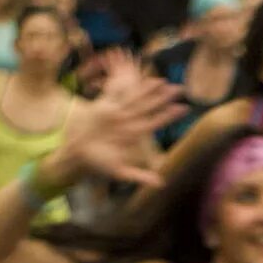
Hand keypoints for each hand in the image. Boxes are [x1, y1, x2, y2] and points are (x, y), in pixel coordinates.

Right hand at [50, 68, 181, 186]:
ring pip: (136, 98)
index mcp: (133, 135)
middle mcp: (128, 122)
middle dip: (164, 98)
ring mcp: (117, 114)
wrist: (78, 152)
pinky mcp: (105, 107)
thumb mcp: (119, 171)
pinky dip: (125, 85)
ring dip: (149, 89)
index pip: (155, 123)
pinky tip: (135, 77)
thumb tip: (160, 185)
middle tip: (181, 89)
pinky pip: (116, 94)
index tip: (184, 109)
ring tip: (162, 80)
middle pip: (150, 107)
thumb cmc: (98, 163)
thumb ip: (139, 176)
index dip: (169, 116)